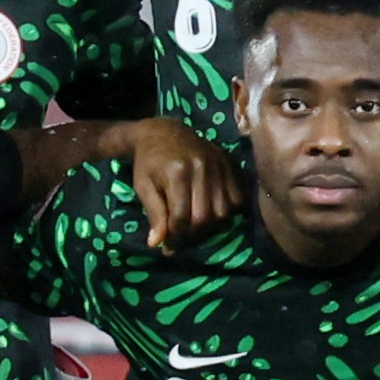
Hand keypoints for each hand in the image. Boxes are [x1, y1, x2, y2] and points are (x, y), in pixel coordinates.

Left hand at [120, 117, 243, 249]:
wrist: (164, 132)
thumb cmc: (149, 162)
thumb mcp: (143, 186)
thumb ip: (153, 213)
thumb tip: (156, 244)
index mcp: (177, 172)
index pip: (181, 215)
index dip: (175, 236)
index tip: (169, 247)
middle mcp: (202, 168)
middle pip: (204, 216)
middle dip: (192, 235)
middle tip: (181, 240)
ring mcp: (218, 165)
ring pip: (223, 211)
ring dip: (210, 227)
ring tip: (195, 229)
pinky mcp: (228, 164)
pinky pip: (236, 198)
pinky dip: (226, 211)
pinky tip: (211, 213)